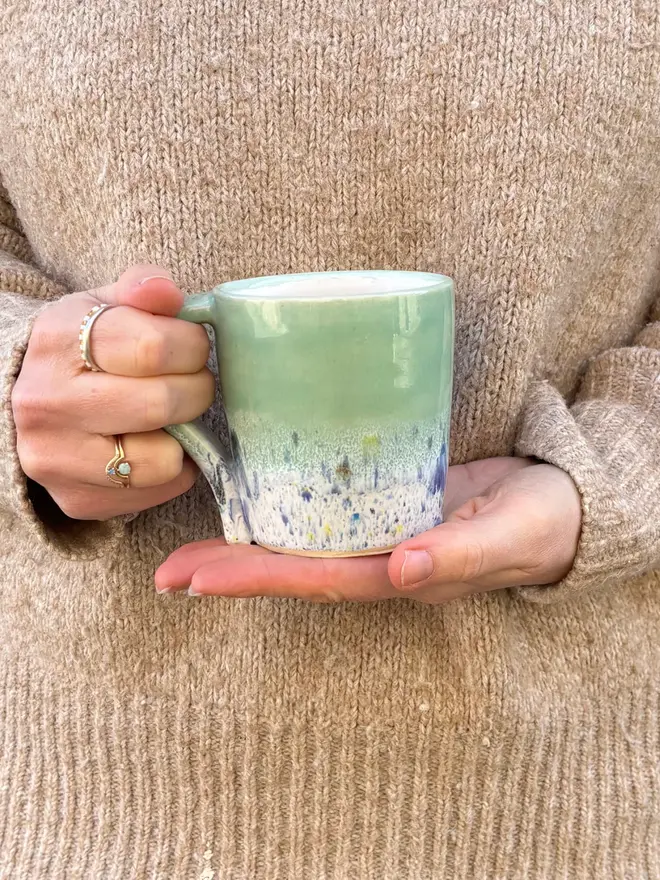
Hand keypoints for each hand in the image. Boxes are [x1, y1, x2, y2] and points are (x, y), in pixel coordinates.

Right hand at [12, 265, 213, 519]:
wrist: (22, 406)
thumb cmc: (80, 350)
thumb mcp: (101, 306)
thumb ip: (140, 290)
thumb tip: (168, 294)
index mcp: (58, 340)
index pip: (153, 347)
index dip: (192, 346)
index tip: (193, 347)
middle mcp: (48, 403)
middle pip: (163, 403)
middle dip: (196, 390)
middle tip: (192, 382)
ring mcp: (57, 458)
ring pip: (162, 459)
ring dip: (184, 436)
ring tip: (172, 416)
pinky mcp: (76, 499)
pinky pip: (156, 491)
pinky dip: (172, 469)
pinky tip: (155, 444)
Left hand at [155, 457, 581, 602]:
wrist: (559, 504)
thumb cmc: (542, 523)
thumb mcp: (513, 536)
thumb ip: (462, 554)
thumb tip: (402, 570)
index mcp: (402, 572)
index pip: (317, 579)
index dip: (257, 579)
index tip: (198, 580)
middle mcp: (380, 559)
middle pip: (294, 569)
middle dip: (231, 572)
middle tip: (165, 573)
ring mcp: (380, 534)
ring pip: (302, 545)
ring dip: (245, 548)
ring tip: (185, 549)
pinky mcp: (385, 504)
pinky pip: (324, 514)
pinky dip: (282, 509)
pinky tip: (252, 500)